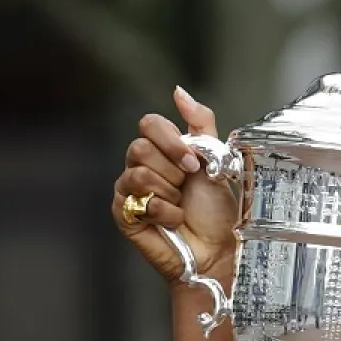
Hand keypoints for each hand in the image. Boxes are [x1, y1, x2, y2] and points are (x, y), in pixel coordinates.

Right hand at [112, 87, 237, 283]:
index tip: (194, 163)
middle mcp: (141, 165)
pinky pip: (139, 199)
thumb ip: (200, 123)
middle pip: (140, 147)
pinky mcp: (123, 213)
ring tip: (179, 205)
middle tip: (186, 186)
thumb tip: (178, 92)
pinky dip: (164, 211)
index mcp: (162, 150)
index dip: (172, 142)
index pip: (150, 124)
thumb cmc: (216, 210)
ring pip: (138, 172)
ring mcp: (129, 189)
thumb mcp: (215, 159)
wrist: (217, 248)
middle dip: (173, 169)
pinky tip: (173, 220)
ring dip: (169, 192)